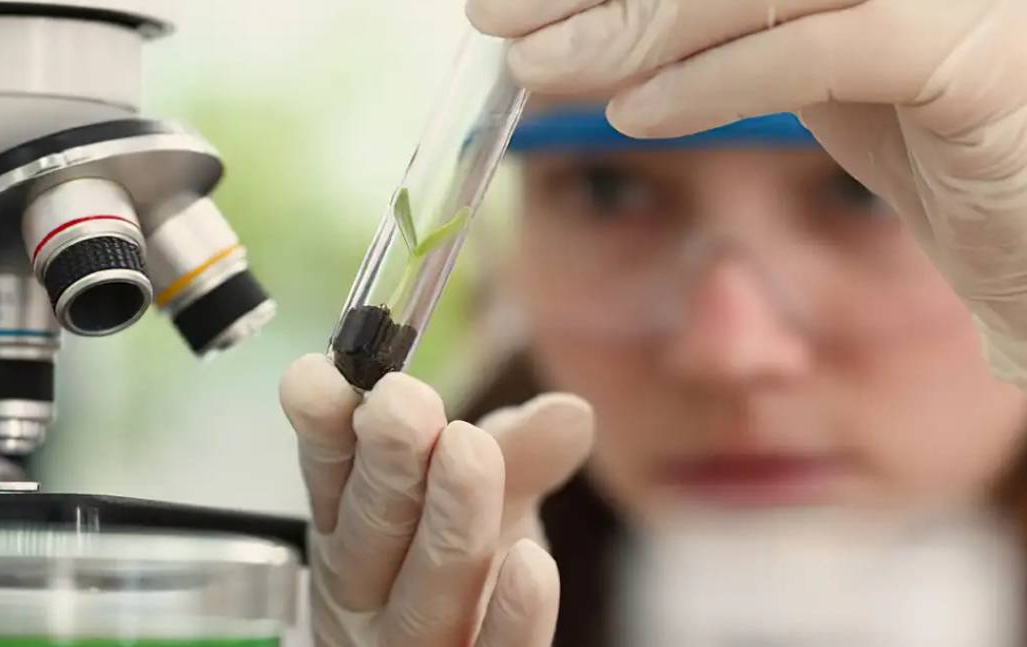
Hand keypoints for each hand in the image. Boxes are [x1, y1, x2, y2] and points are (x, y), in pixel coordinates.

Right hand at [279, 354, 593, 645]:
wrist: (464, 644)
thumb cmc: (465, 563)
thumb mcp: (490, 496)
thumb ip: (522, 453)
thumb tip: (572, 411)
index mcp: (350, 527)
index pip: (329, 475)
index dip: (324, 427)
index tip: (319, 375)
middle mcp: (365, 590)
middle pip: (367, 533)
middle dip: (386, 464)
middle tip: (402, 403)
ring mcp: (405, 645)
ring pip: (419, 596)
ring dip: (444, 522)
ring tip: (468, 450)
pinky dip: (510, 619)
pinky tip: (533, 564)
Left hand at [467, 0, 1026, 385]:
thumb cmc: (931, 133)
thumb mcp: (813, 55)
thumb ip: (721, 25)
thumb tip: (584, 24)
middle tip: (495, 15)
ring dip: (633, 25)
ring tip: (540, 66)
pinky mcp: (977, 52)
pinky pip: (823, 50)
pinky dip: (717, 78)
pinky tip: (639, 112)